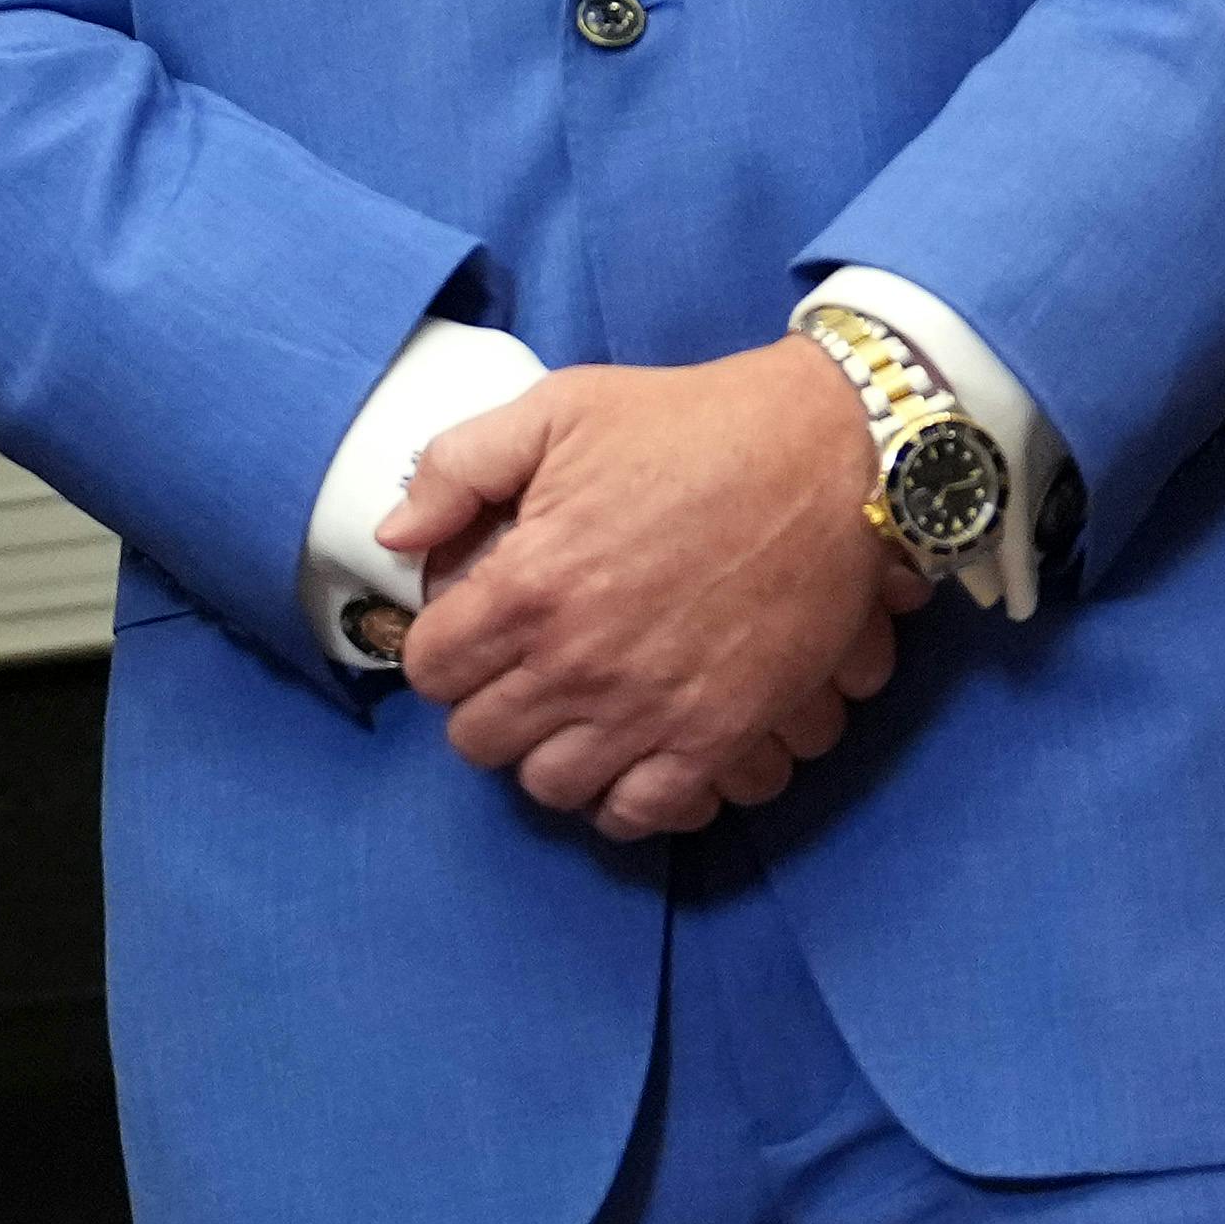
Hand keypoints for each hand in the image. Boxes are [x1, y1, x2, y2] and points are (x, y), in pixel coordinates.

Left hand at [378, 339, 916, 842]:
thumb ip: (458, 468)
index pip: (429, 669)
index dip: (441, 649)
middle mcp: (577, 663)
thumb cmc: (690, 425)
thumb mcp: (557, 410)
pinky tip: (627, 756)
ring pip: (550, 787)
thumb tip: (396, 535)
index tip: (468, 630)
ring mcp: (649, 710)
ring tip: (570, 714)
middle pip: (479, 740)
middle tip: (517, 672)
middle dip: (485, 705)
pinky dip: (624, 798)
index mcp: (527, 586)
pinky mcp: (718, 736)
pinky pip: (644, 813)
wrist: (828, 454)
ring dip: (548, 753)